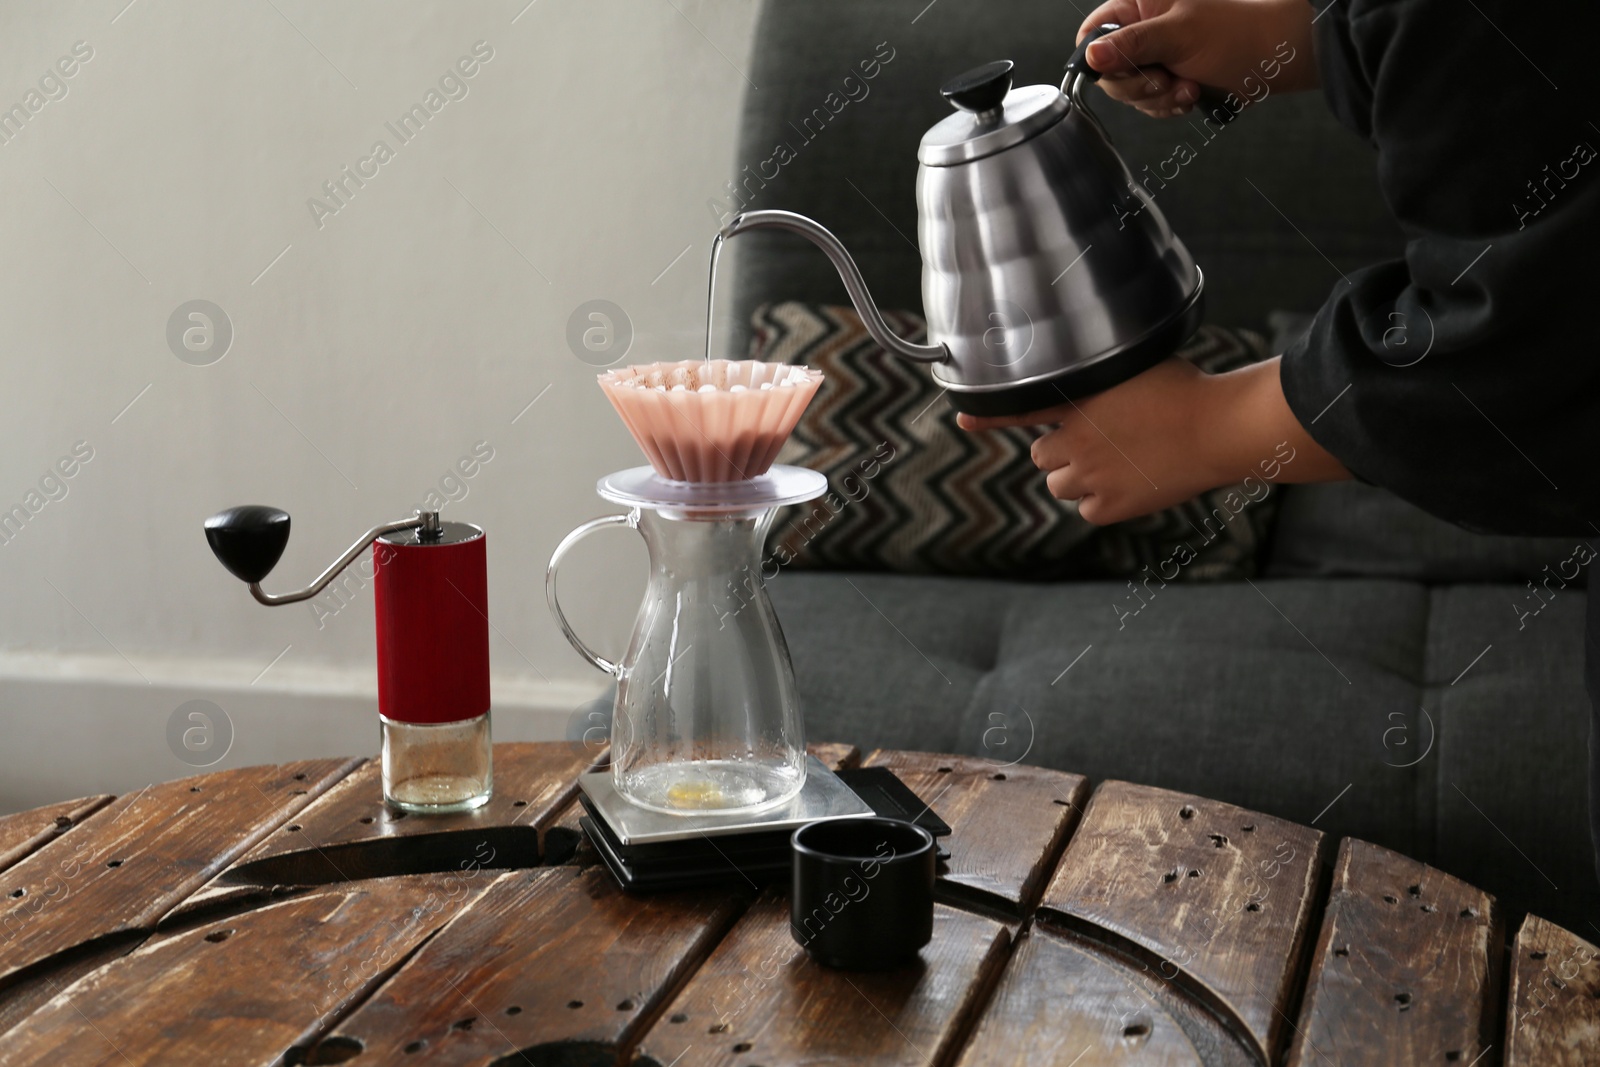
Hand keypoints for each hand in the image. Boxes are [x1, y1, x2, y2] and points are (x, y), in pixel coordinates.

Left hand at [956, 357, 1348, 524]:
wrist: (1217, 429)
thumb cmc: (1185, 391)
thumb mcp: (1133, 367)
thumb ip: (1098, 377)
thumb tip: (1081, 383)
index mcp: (1078, 402)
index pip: (1018, 408)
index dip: (986, 414)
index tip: (963, 418)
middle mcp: (1075, 440)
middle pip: (1041, 456)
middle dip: (1063, 453)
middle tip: (1102, 443)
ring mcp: (1090, 475)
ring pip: (1060, 486)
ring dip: (1078, 478)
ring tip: (1118, 463)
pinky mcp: (1109, 505)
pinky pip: (1087, 510)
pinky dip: (1101, 503)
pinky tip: (1129, 484)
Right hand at [1076, 0, 1317, 118]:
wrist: (1271, 60)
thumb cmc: (1234, 35)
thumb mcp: (1178, 35)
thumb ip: (1132, 44)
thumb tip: (1091, 56)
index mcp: (1137, 5)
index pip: (1092, 32)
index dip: (1099, 57)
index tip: (1123, 68)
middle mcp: (1140, 30)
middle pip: (1107, 71)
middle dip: (1138, 84)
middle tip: (1166, 79)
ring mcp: (1152, 58)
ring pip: (1128, 92)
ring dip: (1157, 99)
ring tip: (1188, 88)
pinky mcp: (1163, 81)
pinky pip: (1146, 105)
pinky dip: (1167, 106)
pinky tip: (1190, 96)